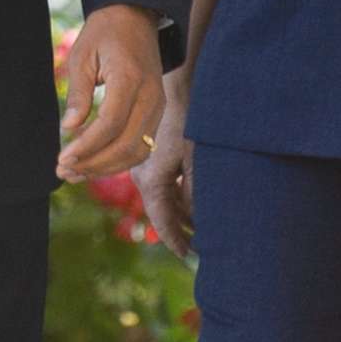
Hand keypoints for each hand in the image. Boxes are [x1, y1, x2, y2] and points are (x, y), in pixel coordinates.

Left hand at [58, 5, 165, 183]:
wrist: (136, 17)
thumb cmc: (105, 32)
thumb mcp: (82, 55)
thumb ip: (78, 93)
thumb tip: (69, 128)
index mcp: (130, 79)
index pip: (111, 124)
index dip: (87, 146)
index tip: (63, 157)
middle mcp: (151, 97)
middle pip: (127, 145)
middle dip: (94, 164)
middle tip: (64, 170)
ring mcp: (158, 106)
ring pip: (137, 151)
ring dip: (106, 167)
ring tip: (75, 172)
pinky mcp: (157, 112)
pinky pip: (141, 145)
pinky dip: (118, 158)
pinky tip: (93, 161)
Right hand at [135, 77, 195, 259]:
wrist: (172, 85)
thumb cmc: (187, 122)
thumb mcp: (197, 161)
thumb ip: (195, 194)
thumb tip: (198, 220)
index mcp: (151, 180)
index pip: (163, 222)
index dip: (176, 241)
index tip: (188, 257)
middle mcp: (141, 174)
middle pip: (161, 211)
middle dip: (179, 228)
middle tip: (199, 245)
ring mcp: (142, 164)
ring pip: (161, 197)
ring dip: (179, 211)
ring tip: (199, 226)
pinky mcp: (148, 154)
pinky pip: (160, 183)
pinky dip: (175, 194)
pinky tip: (190, 199)